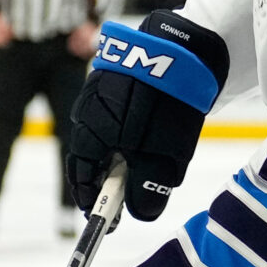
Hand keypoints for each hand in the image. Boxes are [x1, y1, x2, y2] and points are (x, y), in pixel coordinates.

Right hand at [61, 11, 230, 220]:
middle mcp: (86, 110)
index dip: (92, 200)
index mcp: (90, 133)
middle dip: (106, 178)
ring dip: (118, 154)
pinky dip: (125, 132)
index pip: (81, 175)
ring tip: (142, 165)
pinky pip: (114, 113)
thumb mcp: (163, 159)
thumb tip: (140, 213)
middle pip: (90, 155)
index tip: (106, 218)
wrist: (186, 49)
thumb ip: (148, 190)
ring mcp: (99, 89)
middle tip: (125, 196)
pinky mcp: (116, 75)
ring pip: (103, 133)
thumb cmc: (168, 106)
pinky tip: (147, 135)